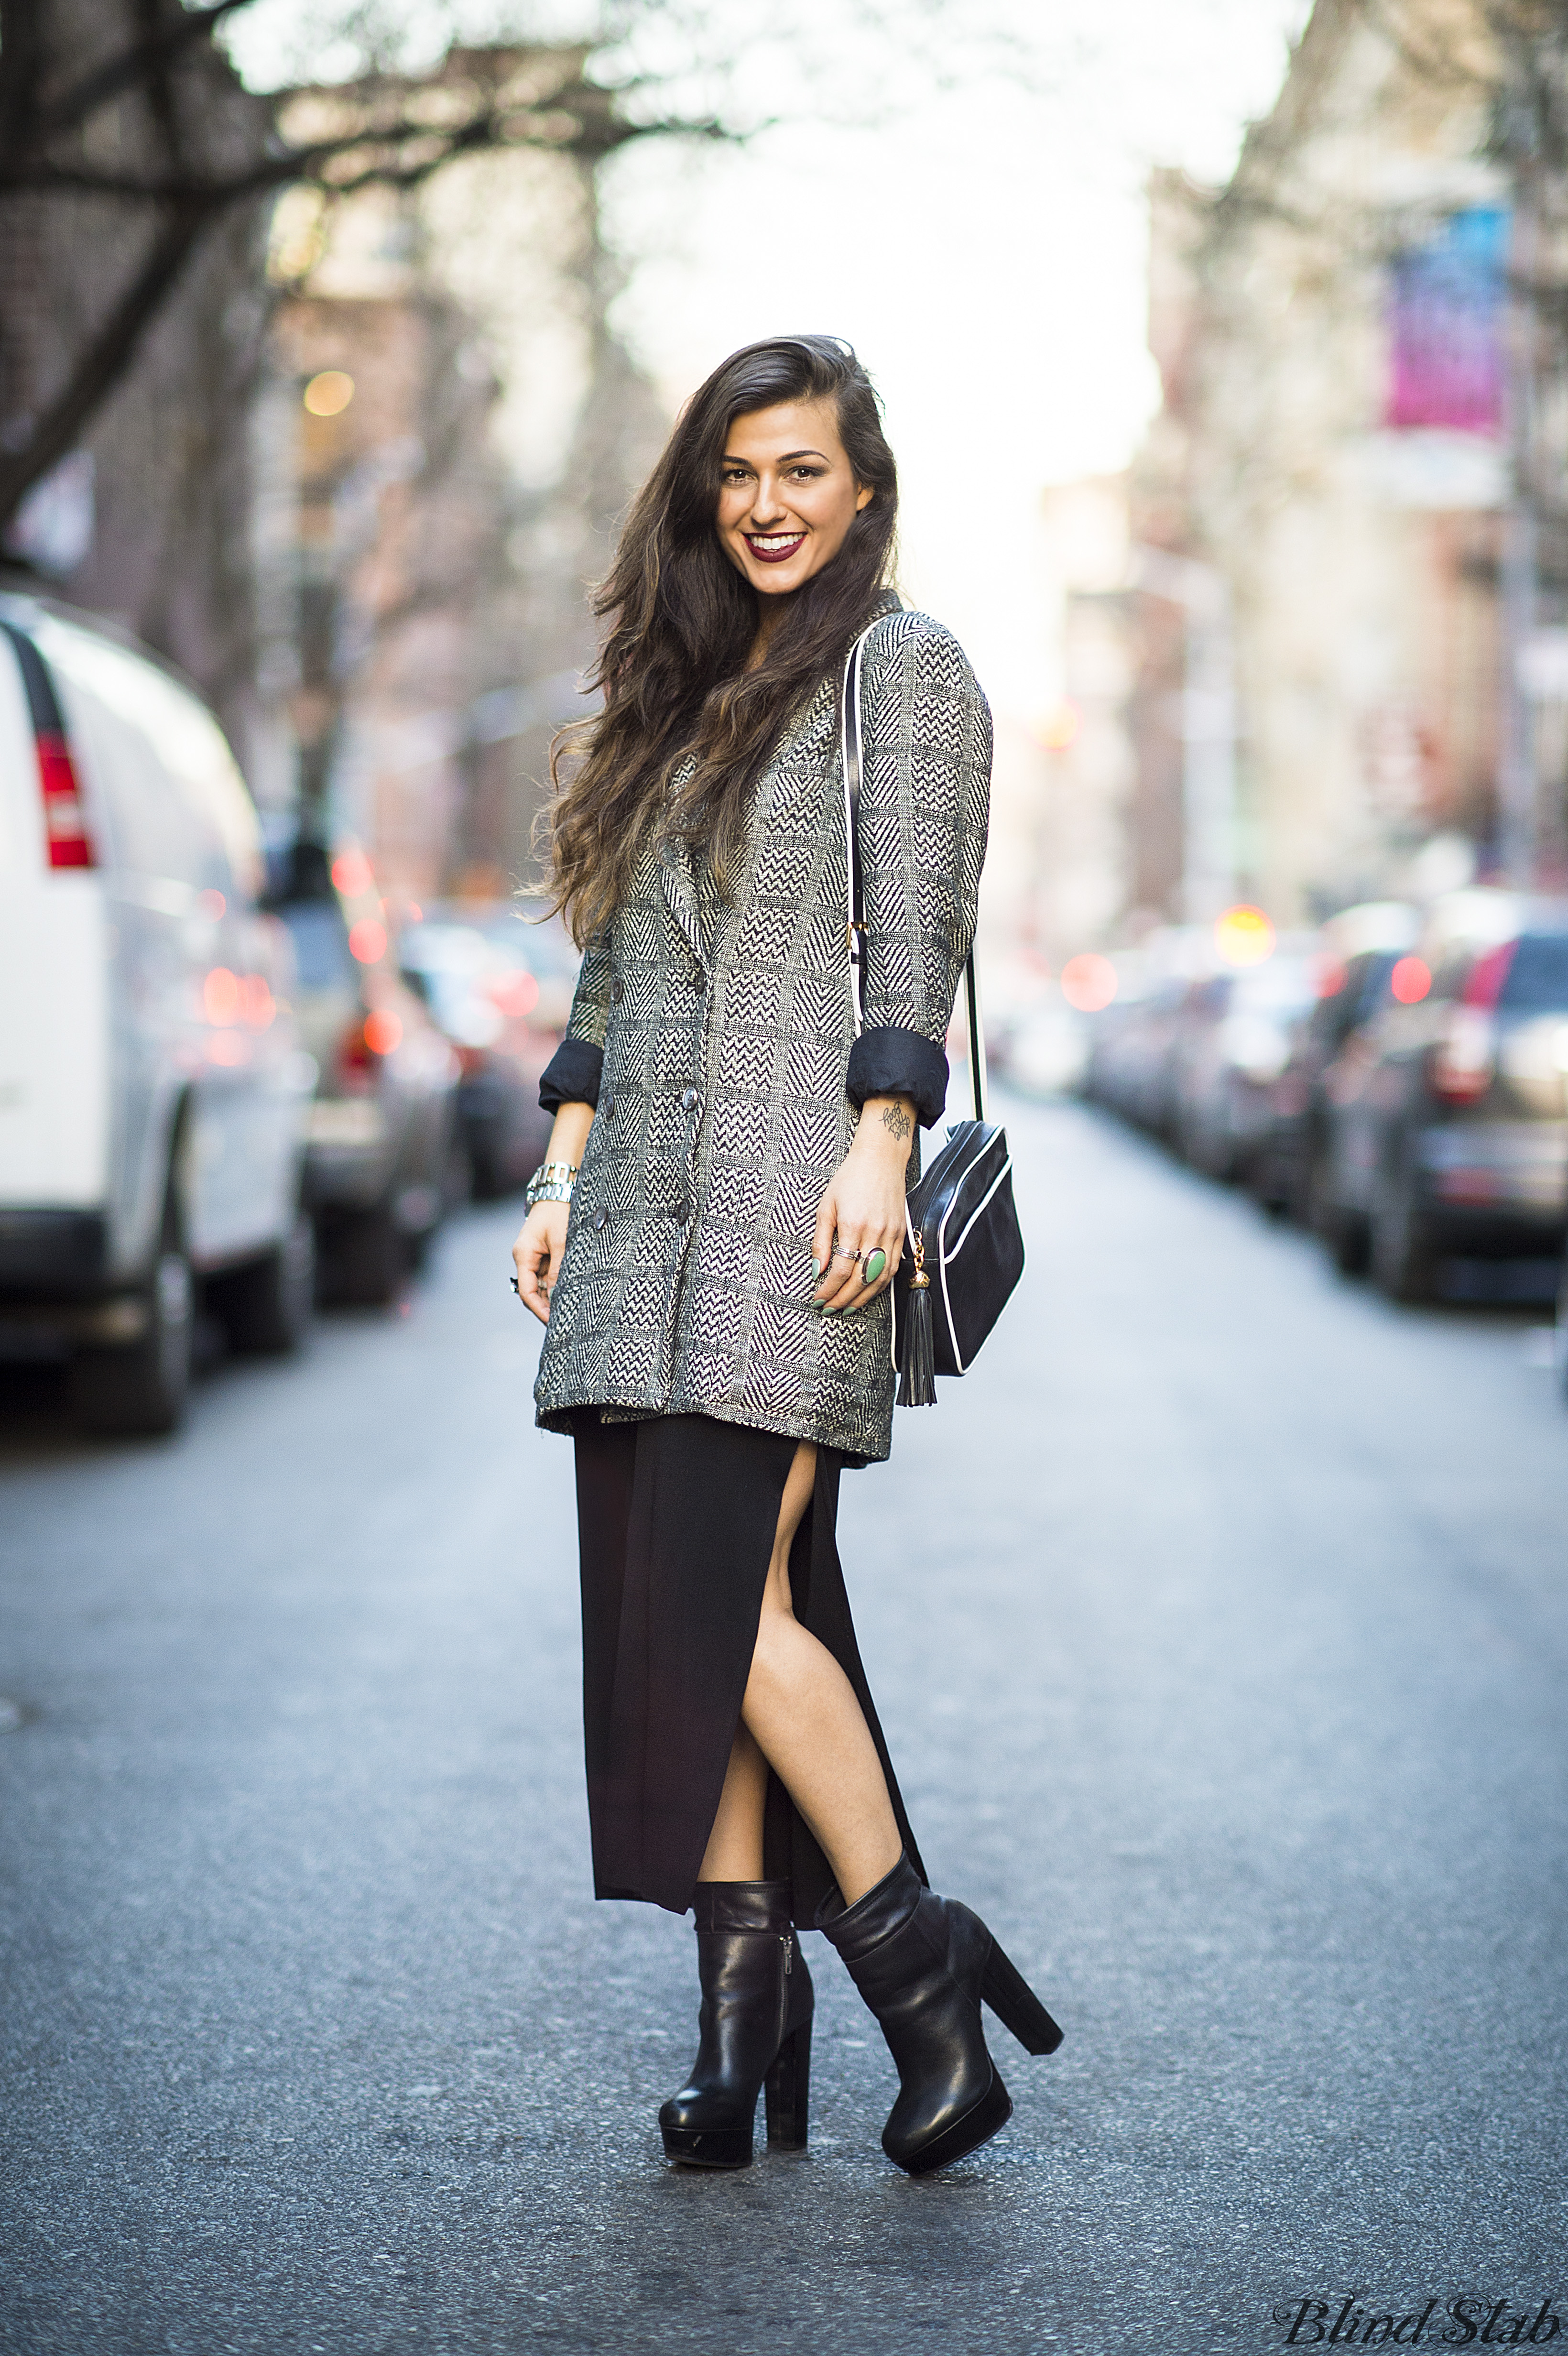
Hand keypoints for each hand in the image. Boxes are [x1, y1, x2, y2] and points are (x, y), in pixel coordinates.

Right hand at [512, 1200, 569, 1323]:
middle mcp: (525, 1258)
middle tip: (565, 1324)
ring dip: (553, 1298)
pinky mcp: (543, 1255)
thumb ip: (559, 1270)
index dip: (539, 1310)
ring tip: (570, 1313)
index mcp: (523, 1255)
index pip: (527, 1292)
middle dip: (547, 1308)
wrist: (559, 1191)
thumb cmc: (560, 1212)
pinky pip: (548, 1276)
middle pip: (533, 1292)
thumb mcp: (562, 1241)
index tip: (553, 1323)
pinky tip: (570, 1295)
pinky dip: (557, 1286)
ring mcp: (533, 1257)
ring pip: (541, 1286)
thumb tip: (557, 1297)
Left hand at [812, 1096, 914, 1310]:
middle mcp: (875, 1232)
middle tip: (829, 1309)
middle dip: (843, 1299)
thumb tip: (816, 1270)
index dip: (829, 1289)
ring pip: (880, 1278)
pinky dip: (880, 1285)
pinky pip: (892, 1267)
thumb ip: (821, 1240)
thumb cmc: (850, 1178)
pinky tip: (867, 1291)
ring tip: (847, 1308)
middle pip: (860, 1278)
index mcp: (853, 1224)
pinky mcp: (902, 1234)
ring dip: (863, 1298)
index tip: (818, 1299)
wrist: (881, 1158)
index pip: (841, 1269)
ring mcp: (892, 1234)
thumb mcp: (826, 1206)